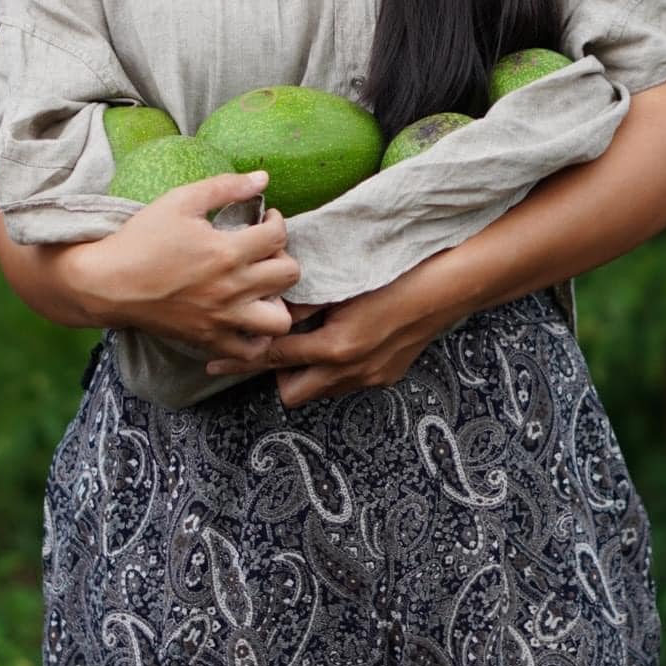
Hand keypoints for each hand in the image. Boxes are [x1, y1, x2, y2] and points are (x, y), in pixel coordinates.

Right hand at [69, 172, 300, 361]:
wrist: (107, 283)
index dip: (276, 222)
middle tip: (263, 251)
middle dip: (282, 256)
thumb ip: (225, 186)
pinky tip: (248, 320)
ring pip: (281, 318)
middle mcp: (232, 288)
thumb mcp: (181, 200)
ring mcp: (222, 319)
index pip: (278, 236)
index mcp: (227, 251)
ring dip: (278, 300)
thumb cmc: (142, 238)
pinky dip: (258, 339)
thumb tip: (263, 178)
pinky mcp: (209, 340)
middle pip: (289, 274)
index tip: (263, 220)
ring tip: (261, 287)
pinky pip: (251, 352)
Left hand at [205, 262, 453, 406]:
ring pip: (320, 388)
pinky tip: (343, 338)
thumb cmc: (397, 273)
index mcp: (336, 346)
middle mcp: (351, 371)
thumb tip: (267, 303)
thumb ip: (304, 299)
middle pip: (292, 392)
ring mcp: (370, 378)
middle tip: (272, 344)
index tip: (214, 357)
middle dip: (277, 373)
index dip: (241, 356)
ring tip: (308, 339)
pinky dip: (335, 365)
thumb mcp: (343, 282)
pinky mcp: (387, 377)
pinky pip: (346, 381)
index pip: (274, 356)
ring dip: (307, 369)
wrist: (451, 286)